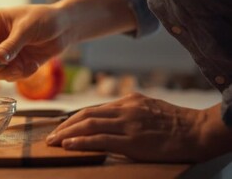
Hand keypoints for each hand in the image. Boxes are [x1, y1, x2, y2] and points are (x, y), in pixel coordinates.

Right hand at [0, 4, 72, 80]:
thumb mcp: (28, 28)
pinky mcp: (15, 64)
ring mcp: (4, 53)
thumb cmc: (45, 19)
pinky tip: (34, 65)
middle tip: (4, 69)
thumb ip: (12, 44)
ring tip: (27, 66)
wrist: (65, 28)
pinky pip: (10, 76)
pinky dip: (22, 74)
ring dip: (10, 72)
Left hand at [46, 92, 231, 161]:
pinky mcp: (132, 140)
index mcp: (127, 102)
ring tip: (53, 141)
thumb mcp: (148, 107)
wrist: (196, 130)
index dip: (73, 119)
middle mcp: (124, 109)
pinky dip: (82, 141)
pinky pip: (100, 139)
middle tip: (51, 136)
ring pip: (89, 125)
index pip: (92, 109)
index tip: (61, 127)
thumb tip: (110, 117)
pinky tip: (69, 145)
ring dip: (67, 133)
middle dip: (65, 126)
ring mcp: (127, 124)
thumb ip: (128, 110)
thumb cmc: (175, 121)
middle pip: (85, 115)